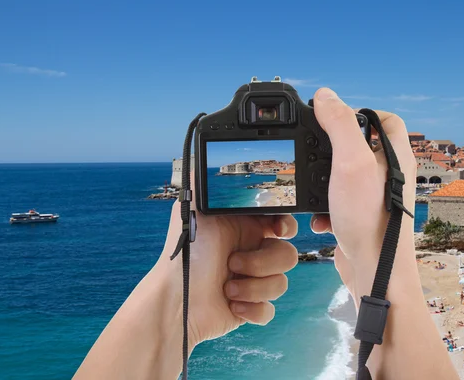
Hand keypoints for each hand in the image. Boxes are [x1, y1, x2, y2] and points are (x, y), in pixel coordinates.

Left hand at [157, 188, 298, 348]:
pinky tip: (232, 303)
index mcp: (244, 229)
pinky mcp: (251, 306)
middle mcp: (251, 252)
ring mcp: (253, 280)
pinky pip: (271, 309)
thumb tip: (206, 155)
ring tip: (228, 284)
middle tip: (234, 261)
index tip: (275, 229)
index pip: (281, 222)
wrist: (176, 300)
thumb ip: (204, 182)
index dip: (285, 225)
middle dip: (263, 261)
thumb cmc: (184, 255)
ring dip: (254, 286)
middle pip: (287, 254)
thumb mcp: (193, 210)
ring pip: (282, 282)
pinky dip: (254, 307)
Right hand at [309, 88, 417, 305]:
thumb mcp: (351, 162)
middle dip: (334, 148)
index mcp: (396, 156)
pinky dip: (324, 206)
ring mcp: (374, 197)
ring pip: (345, 175)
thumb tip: (326, 95)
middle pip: (362, 146)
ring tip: (316, 187)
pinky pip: (337, 202)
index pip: (387, 121)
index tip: (339, 116)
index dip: (364, 112)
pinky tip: (320, 216)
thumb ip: (339, 125)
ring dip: (324, 180)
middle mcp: (389, 175)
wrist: (374, 271)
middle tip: (317, 151)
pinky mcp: (360, 216)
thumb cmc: (371, 219)